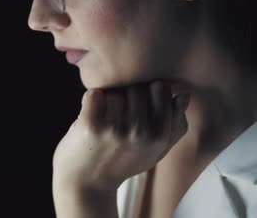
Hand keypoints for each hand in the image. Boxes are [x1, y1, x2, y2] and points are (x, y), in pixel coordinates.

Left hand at [52, 80, 191, 192]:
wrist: (87, 183)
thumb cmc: (123, 161)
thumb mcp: (157, 149)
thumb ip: (175, 124)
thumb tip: (183, 94)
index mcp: (159, 135)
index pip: (160, 87)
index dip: (148, 90)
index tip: (138, 103)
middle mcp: (139, 132)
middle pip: (136, 87)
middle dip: (126, 94)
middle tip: (119, 112)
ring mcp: (114, 129)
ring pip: (114, 91)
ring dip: (108, 99)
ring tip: (105, 116)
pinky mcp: (91, 126)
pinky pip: (93, 94)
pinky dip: (90, 99)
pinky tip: (91, 112)